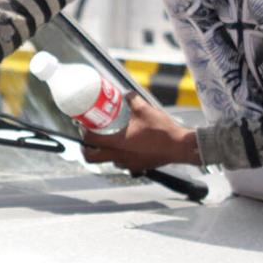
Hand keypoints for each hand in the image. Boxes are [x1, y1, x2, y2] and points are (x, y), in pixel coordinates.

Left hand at [81, 93, 199, 170]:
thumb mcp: (144, 109)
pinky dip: (120, 157)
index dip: (84, 132)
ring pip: (108, 161)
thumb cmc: (162, 130)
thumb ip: (132, 100)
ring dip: (104, 153)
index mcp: (117, 143)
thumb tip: (126, 94)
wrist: (179, 147)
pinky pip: (122, 164)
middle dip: (86, 149)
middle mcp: (119, 156)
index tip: (83, 126)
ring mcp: (128, 164)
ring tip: (109, 141)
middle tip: (88, 139)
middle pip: (92, 158)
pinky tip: (126, 147)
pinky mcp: (138, 167)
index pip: (90, 140)